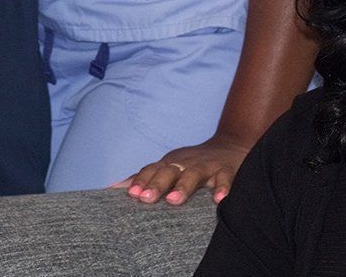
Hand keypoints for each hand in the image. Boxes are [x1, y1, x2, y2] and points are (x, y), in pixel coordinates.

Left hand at [114, 134, 250, 204]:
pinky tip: (219, 199)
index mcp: (170, 163)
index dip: (141, 181)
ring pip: (193, 174)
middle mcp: (185, 163)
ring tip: (173, 200)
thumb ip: (146, 177)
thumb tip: (113, 187)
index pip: (151, 170)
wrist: (232, 146)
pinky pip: (225, 178)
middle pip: (168, 172)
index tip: (130, 194)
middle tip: (144, 198)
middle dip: (156, 184)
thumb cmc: (193, 162)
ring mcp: (206, 165)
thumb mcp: (170, 166)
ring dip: (183, 186)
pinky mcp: (227, 170)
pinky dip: (223, 188)